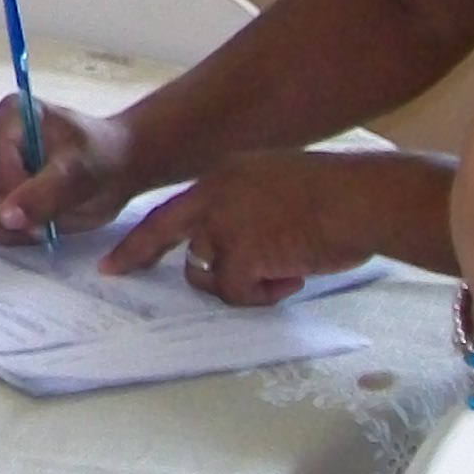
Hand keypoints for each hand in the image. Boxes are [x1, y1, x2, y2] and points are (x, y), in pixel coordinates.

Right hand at [0, 96, 141, 244]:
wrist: (117, 166)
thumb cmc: (103, 158)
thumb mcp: (81, 173)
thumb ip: (44, 194)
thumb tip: (8, 216)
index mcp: (11, 116)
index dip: (14, 193)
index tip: (41, 217)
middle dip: (12, 212)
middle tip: (46, 225)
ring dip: (13, 225)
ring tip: (47, 222)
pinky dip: (14, 231)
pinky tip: (40, 224)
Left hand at [103, 151, 380, 305]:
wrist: (360, 199)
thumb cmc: (337, 196)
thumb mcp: (279, 189)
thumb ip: (250, 211)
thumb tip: (242, 249)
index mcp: (224, 178)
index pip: (173, 210)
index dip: (145, 235)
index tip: (116, 258)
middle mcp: (214, 196)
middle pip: (162, 231)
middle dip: (136, 255)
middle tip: (114, 272)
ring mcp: (223, 225)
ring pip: (207, 274)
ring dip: (240, 284)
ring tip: (284, 271)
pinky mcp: (239, 253)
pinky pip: (236, 293)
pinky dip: (263, 295)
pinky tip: (294, 275)